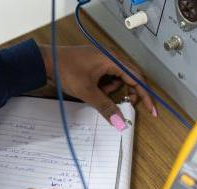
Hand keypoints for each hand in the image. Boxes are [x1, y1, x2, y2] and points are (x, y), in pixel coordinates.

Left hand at [39, 44, 155, 130]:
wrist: (45, 61)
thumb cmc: (66, 71)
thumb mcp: (88, 92)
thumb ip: (106, 107)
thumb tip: (120, 123)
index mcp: (112, 60)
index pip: (137, 78)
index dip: (145, 95)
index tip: (152, 111)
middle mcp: (111, 57)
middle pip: (129, 78)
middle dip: (128, 93)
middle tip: (125, 105)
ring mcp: (103, 60)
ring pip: (117, 80)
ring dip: (111, 91)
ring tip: (97, 94)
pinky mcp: (96, 64)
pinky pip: (107, 78)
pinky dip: (103, 87)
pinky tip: (92, 90)